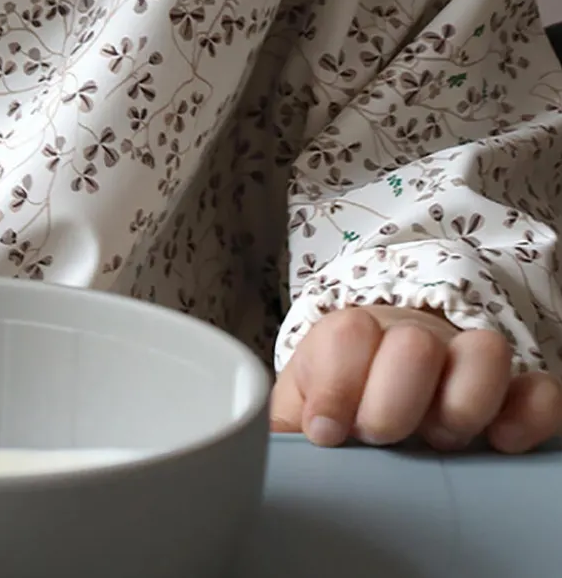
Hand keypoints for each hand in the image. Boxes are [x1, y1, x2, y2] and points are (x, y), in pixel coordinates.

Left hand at [271, 305, 561, 453]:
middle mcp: (410, 338)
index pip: (347, 334)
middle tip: (380, 435)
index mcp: (350, 338)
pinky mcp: (514, 392)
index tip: (327, 432)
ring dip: (462, 402)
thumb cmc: (336, 399)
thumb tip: (253, 451)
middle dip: (394, 397)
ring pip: (484, 351)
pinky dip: (528, 414)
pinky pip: (539, 390)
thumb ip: (283, 423)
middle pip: (413, 342)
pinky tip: (502, 444)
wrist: (380, 385)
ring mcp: (465, 360)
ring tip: (439, 440)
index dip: (337, 384)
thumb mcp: (301, 408)